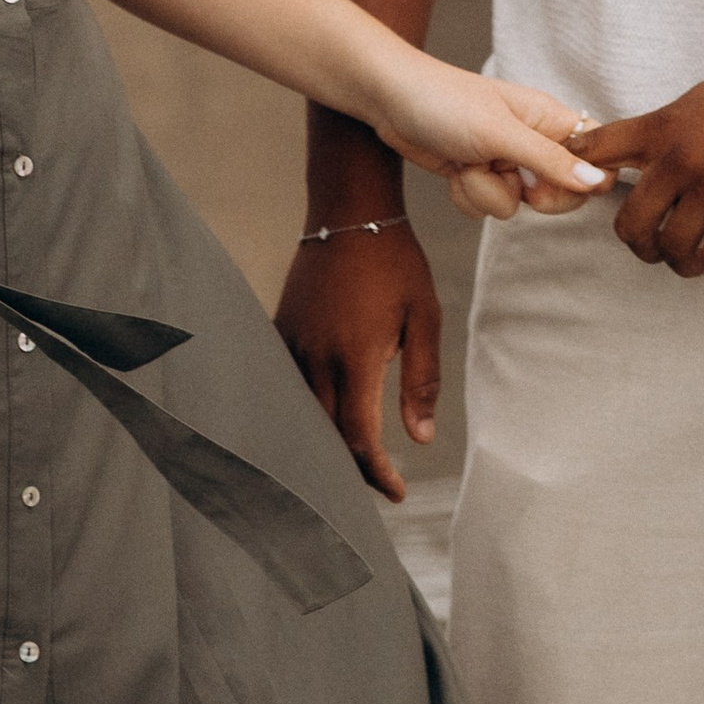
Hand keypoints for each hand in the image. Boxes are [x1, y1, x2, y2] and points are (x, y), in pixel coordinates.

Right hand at [277, 223, 444, 501]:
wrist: (349, 211)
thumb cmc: (395, 262)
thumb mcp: (424, 316)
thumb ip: (422, 380)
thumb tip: (420, 439)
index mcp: (354, 357)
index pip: (358, 438)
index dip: (377, 473)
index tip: (398, 492)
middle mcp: (315, 357)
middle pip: (326, 436)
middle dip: (352, 468)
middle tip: (378, 484)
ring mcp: (291, 344)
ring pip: (303, 416)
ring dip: (326, 444)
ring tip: (353, 463)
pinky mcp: (279, 332)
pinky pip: (287, 387)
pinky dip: (304, 413)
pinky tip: (321, 422)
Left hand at [370, 56, 609, 222]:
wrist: (389, 102)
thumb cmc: (445, 101)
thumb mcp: (500, 133)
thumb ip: (549, 160)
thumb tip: (597, 182)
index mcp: (549, 119)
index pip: (595, 157)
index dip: (583, 180)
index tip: (551, 183)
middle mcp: (532, 141)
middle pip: (561, 191)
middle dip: (527, 194)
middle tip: (509, 177)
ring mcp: (505, 161)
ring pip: (517, 205)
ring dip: (486, 192)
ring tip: (467, 161)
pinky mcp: (479, 176)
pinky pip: (487, 207)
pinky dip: (468, 196)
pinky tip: (453, 170)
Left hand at [576, 50, 703, 283]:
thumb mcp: (698, 101)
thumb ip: (664, 131)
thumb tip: (636, 156)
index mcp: (661, 127)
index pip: (595, 149)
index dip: (575, 175)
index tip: (584, 195)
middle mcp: (679, 157)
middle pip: (629, 224)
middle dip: (641, 247)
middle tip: (659, 249)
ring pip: (673, 249)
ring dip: (684, 265)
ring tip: (702, 260)